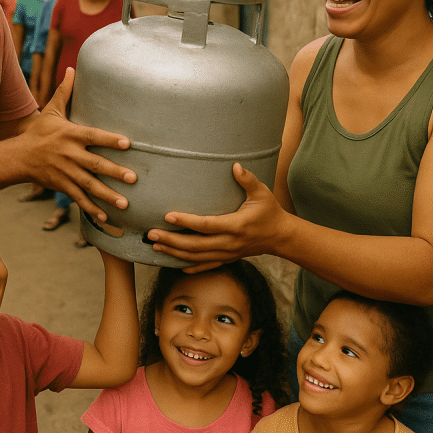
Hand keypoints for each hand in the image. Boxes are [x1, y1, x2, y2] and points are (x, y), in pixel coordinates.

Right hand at [19, 68, 135, 218]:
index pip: (94, 136)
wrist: (18, 157)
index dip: (111, 139)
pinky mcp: (60, 186)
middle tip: (133, 178)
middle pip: (94, 164)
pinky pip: (78, 198)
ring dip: (106, 195)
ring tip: (124, 202)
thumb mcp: (52, 111)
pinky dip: (91, 208)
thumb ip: (65, 91)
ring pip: (88, 185)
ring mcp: (64, 172)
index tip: (128, 143)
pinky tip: (106, 216)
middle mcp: (68, 154)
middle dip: (114, 172)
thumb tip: (72, 68)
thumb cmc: (40, 132)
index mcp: (70, 134)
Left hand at [147, 163, 290, 271]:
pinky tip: (175, 263)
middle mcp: (230, 243)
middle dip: (172, 240)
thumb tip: (235, 166)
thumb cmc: (270, 211)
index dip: (187, 221)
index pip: (206, 225)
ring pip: (197, 257)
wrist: (281, 236)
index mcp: (236, 225)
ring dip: (175, 253)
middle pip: (196, 245)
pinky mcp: (228, 258)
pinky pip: (206, 265)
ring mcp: (228, 253)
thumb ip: (248, 180)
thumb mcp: (262, 193)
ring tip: (156, 246)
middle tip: (151, 234)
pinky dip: (190, 266)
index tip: (168, 216)